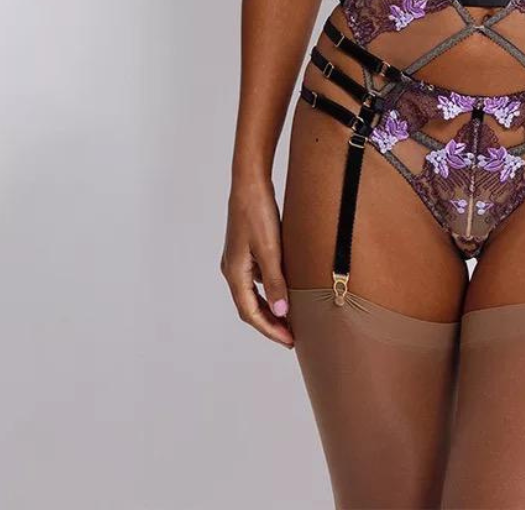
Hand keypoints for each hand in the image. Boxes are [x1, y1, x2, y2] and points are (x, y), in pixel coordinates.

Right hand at [221, 179, 293, 347]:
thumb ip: (275, 281)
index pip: (251, 312)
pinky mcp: (246, 249)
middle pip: (250, 306)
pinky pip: (257, 278)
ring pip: (253, 293)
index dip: (270, 329)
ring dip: (271, 306)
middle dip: (270, 323)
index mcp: (235, 273)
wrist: (250, 183)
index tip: (289, 341)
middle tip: (292, 336)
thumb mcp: (270, 249)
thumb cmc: (258, 214)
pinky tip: (286, 288)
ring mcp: (238, 259)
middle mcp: (233, 269)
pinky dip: (270, 289)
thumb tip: (282, 311)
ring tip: (292, 317)